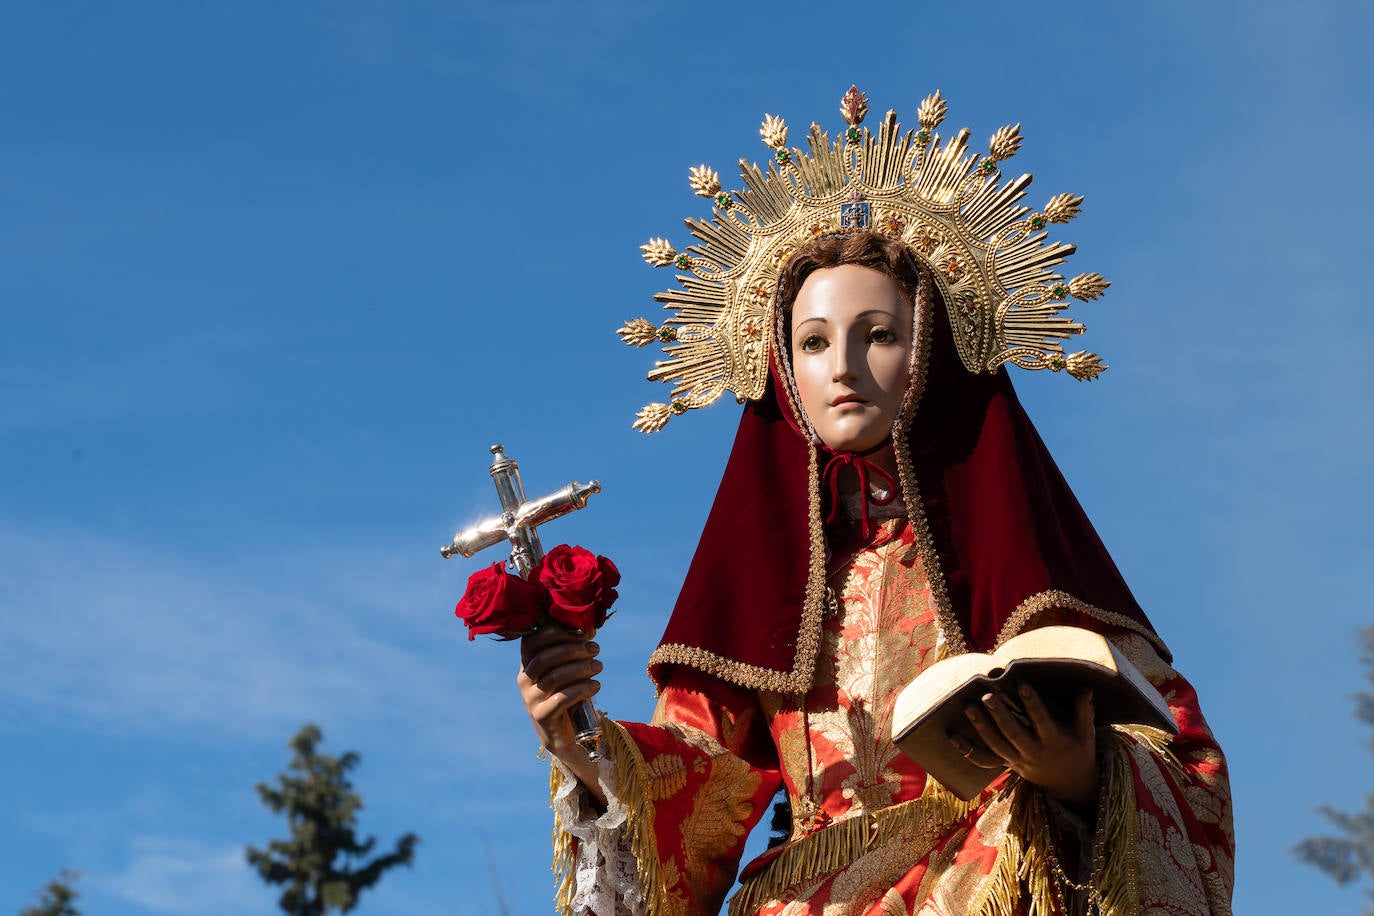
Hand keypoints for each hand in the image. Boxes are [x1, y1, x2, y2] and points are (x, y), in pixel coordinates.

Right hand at [518, 624, 604, 802]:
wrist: (562, 733)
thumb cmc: (566, 692)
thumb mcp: (566, 669)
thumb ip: (573, 648)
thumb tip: (590, 626)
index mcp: (527, 663)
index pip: (533, 640)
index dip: (557, 632)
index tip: (584, 631)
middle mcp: (524, 680)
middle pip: (546, 658)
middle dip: (573, 649)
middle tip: (596, 648)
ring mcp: (530, 699)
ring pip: (555, 678)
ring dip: (581, 668)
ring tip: (599, 666)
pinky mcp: (542, 716)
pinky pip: (562, 699)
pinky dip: (582, 689)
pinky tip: (596, 685)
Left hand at [949, 683, 1097, 810]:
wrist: (1070, 783)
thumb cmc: (1079, 750)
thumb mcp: (1086, 733)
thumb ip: (1083, 711)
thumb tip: (1085, 687)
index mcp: (1054, 741)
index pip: (1042, 721)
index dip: (1033, 704)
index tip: (1023, 685)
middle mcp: (1034, 752)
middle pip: (1014, 734)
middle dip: (1000, 715)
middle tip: (987, 695)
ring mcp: (1018, 760)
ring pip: (996, 746)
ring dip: (981, 728)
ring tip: (968, 707)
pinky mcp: (1007, 764)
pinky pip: (985, 759)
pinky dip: (968, 751)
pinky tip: (952, 737)